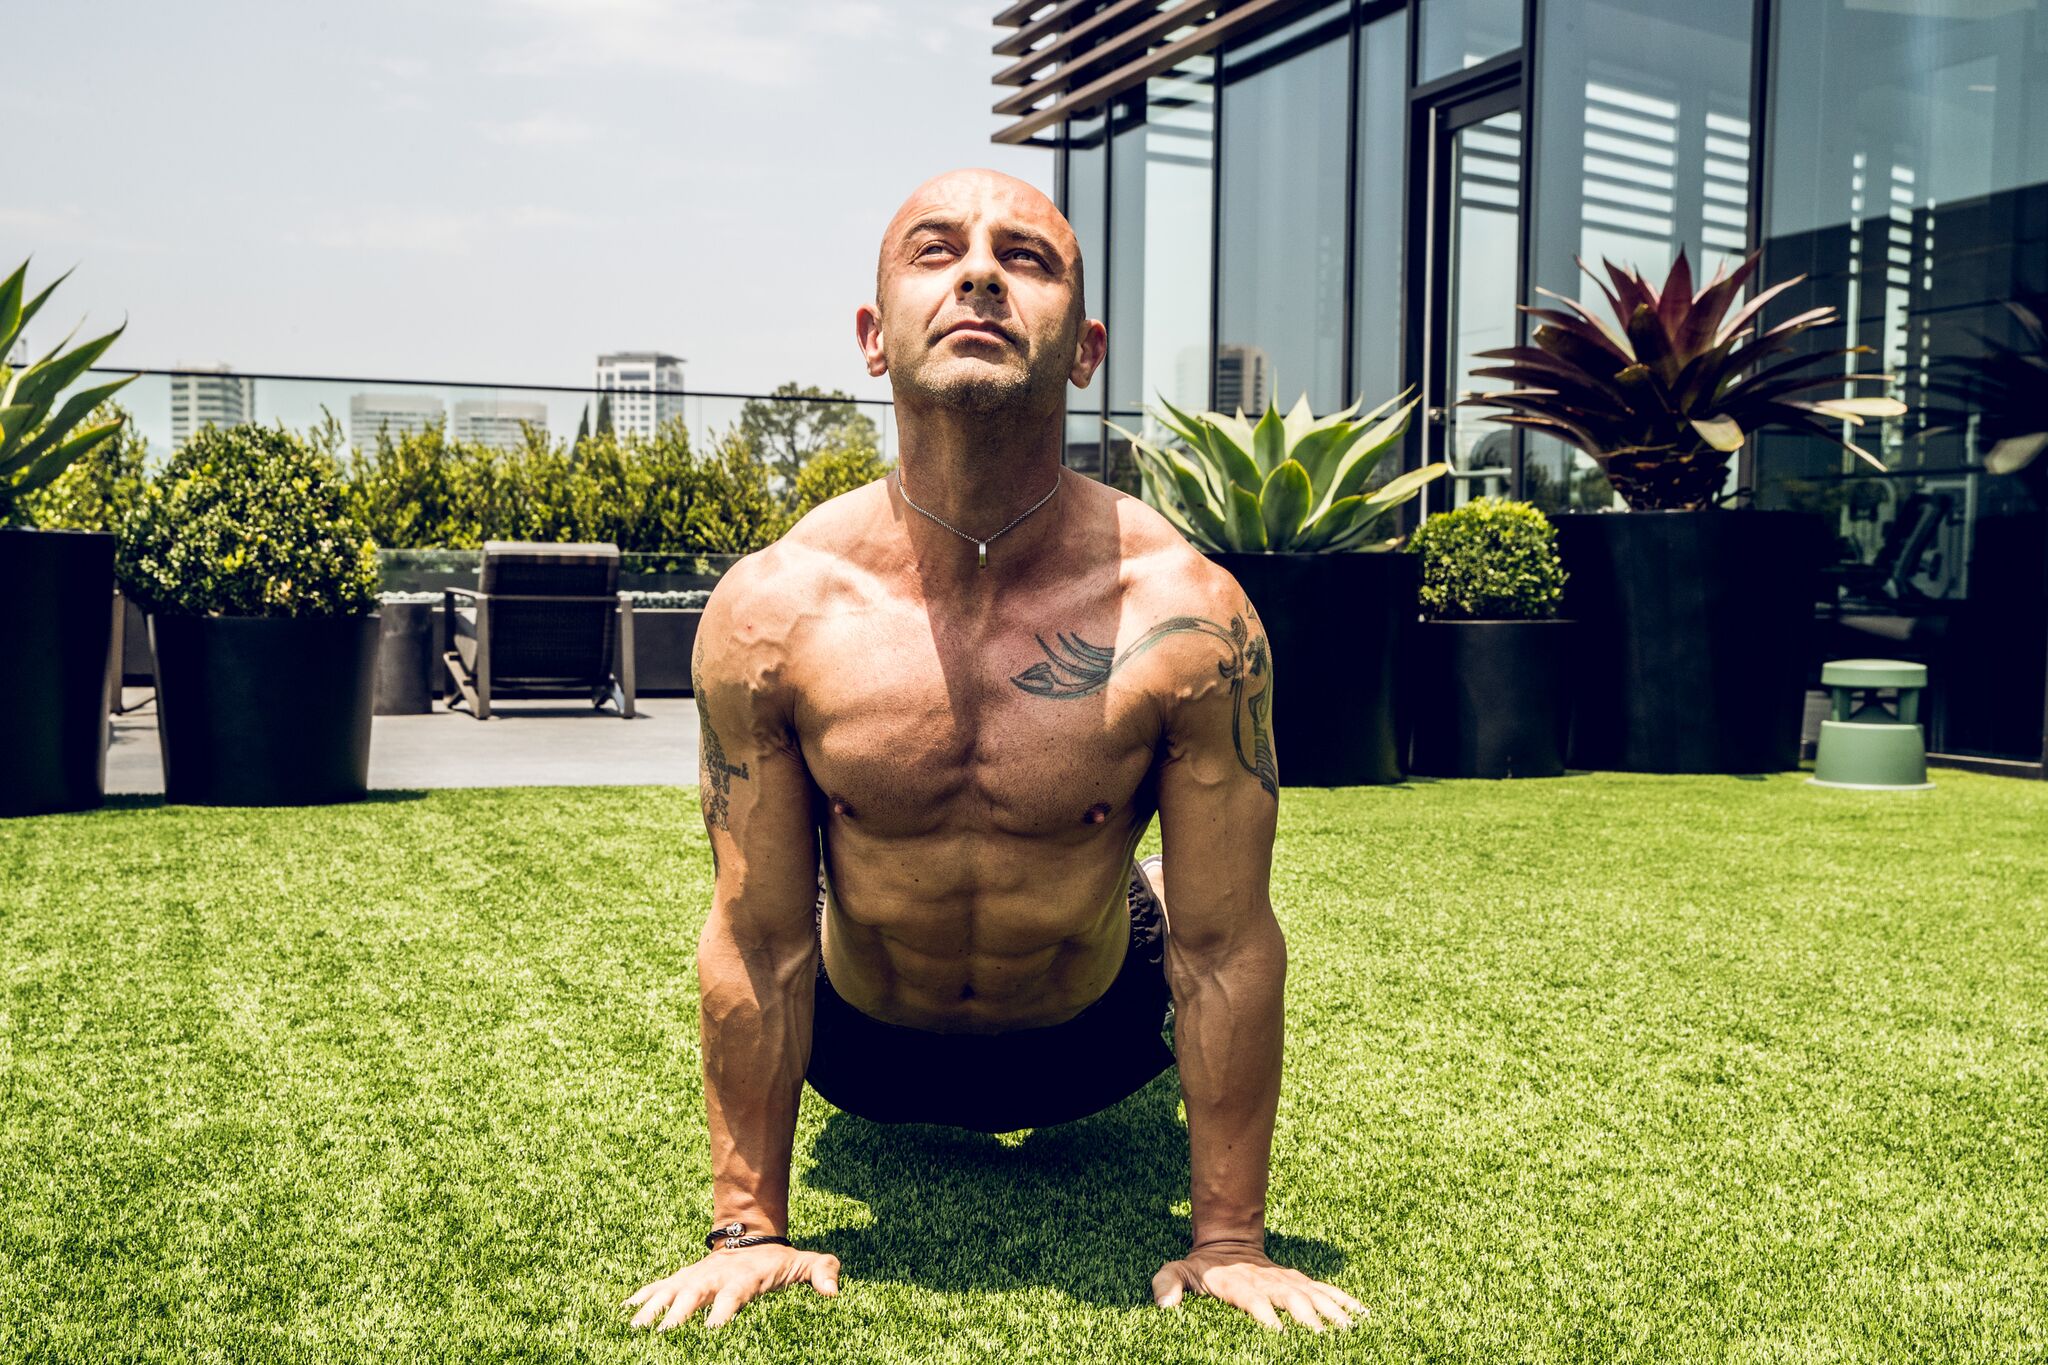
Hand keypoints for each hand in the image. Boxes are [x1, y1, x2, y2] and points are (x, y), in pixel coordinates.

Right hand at [624, 1244, 840, 1331]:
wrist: (750, 1236)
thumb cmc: (776, 1261)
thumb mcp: (802, 1263)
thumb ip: (821, 1271)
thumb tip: (834, 1290)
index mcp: (743, 1278)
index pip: (734, 1294)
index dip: (725, 1309)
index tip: (714, 1327)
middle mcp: (714, 1276)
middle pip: (695, 1294)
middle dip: (679, 1311)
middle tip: (664, 1330)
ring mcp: (695, 1277)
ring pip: (670, 1291)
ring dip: (652, 1308)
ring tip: (635, 1326)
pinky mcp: (682, 1280)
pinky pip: (658, 1288)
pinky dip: (642, 1297)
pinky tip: (624, 1309)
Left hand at [1152, 1241, 1363, 1331]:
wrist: (1227, 1240)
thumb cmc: (1202, 1268)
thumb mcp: (1178, 1270)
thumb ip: (1167, 1283)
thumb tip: (1164, 1305)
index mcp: (1239, 1284)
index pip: (1253, 1299)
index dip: (1264, 1313)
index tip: (1277, 1330)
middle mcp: (1268, 1282)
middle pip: (1291, 1299)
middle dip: (1307, 1317)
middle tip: (1323, 1337)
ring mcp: (1287, 1282)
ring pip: (1314, 1295)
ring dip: (1332, 1311)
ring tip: (1350, 1330)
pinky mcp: (1301, 1283)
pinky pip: (1327, 1291)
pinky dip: (1346, 1301)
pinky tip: (1364, 1315)